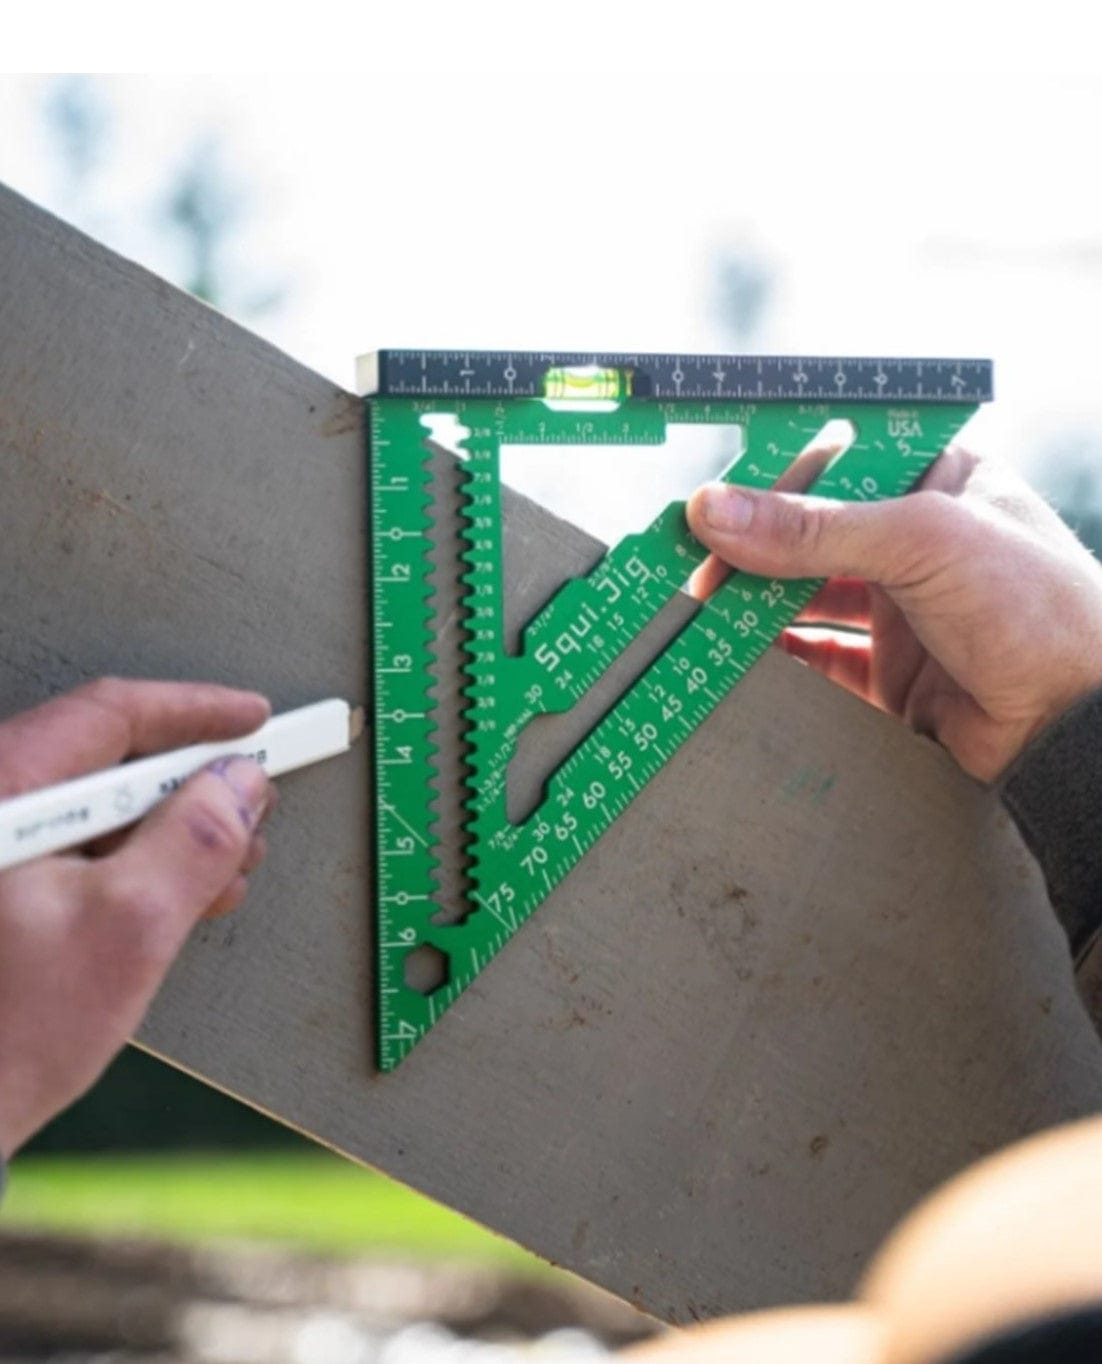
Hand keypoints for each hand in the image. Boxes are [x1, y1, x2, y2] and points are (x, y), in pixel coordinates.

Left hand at [0, 678, 271, 1156]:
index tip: (253, 721)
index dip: (194, 711)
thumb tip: (238, 784)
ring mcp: (0, 855)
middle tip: (254, 797)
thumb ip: (194, 842)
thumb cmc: (1, 1040)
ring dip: (174, 830)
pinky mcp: (4, 894)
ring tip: (233, 863)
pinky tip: (183, 894)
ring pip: (100, 811)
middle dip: (193, 782)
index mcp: (3, 797)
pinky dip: (139, 865)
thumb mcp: (129, 928)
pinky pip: (81, 854)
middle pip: (106, 761)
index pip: (108, 714)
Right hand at [686, 446, 1101, 781]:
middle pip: (815, 533)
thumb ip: (814, 528)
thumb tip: (719, 511)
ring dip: (756, 603)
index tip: (714, 491)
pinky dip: (777, 658)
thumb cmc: (1042, 608)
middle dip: (753, 545)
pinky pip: (819, 660)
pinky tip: (740, 653)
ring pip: (809, 598)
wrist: (1079, 727)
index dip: (775, 473)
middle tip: (694, 556)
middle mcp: (921, 544)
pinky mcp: (894, 675)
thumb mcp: (922, 540)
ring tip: (702, 606)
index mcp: (941, 482)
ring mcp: (906, 611)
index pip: (840, 461)